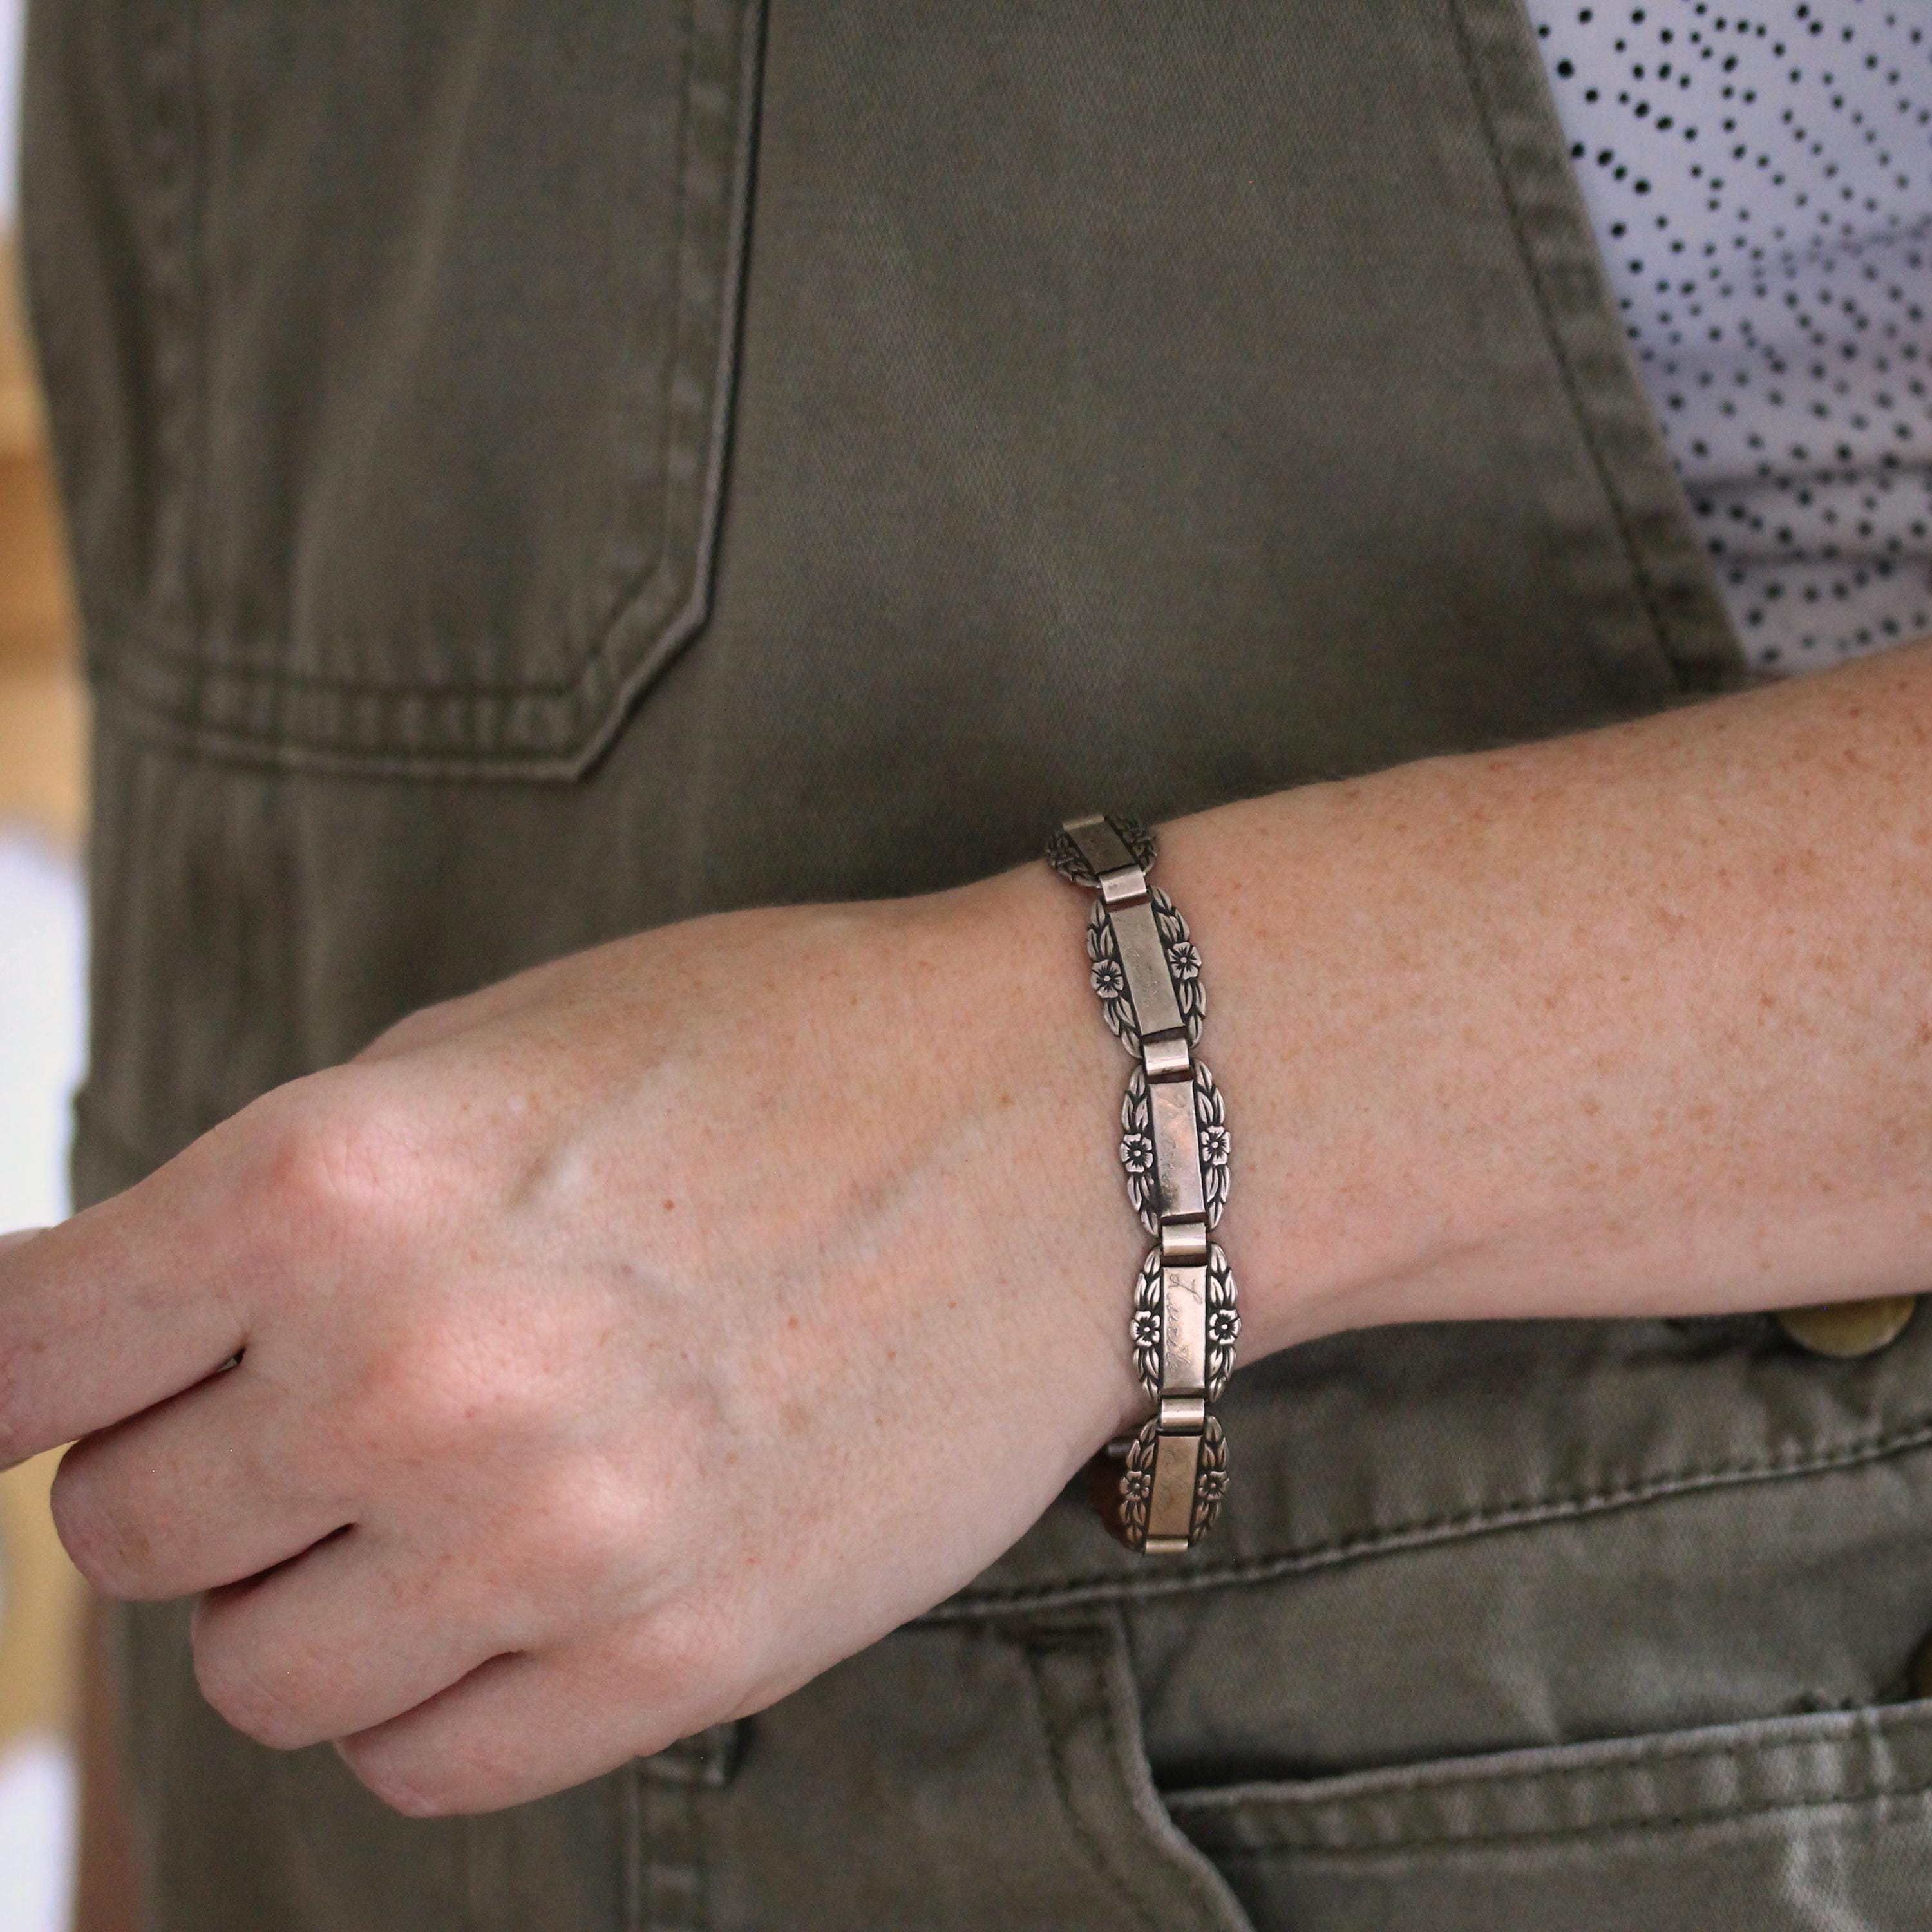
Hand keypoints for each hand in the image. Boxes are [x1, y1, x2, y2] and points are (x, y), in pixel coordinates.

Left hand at [0, 867, 1147, 1813]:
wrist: (1060, 1128)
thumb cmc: (780, 1048)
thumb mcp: (498, 1048)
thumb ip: (294, 1203)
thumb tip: (150, 1335)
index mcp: (340, 1176)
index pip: (12, 1350)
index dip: (1, 1367)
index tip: (35, 1378)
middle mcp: (416, 1373)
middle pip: (124, 1527)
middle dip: (191, 1459)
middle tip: (314, 1392)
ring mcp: (547, 1539)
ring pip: (253, 1673)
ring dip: (309, 1582)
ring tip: (436, 1484)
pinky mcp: (675, 1660)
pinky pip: (419, 1758)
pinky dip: (426, 1682)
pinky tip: (515, 1575)